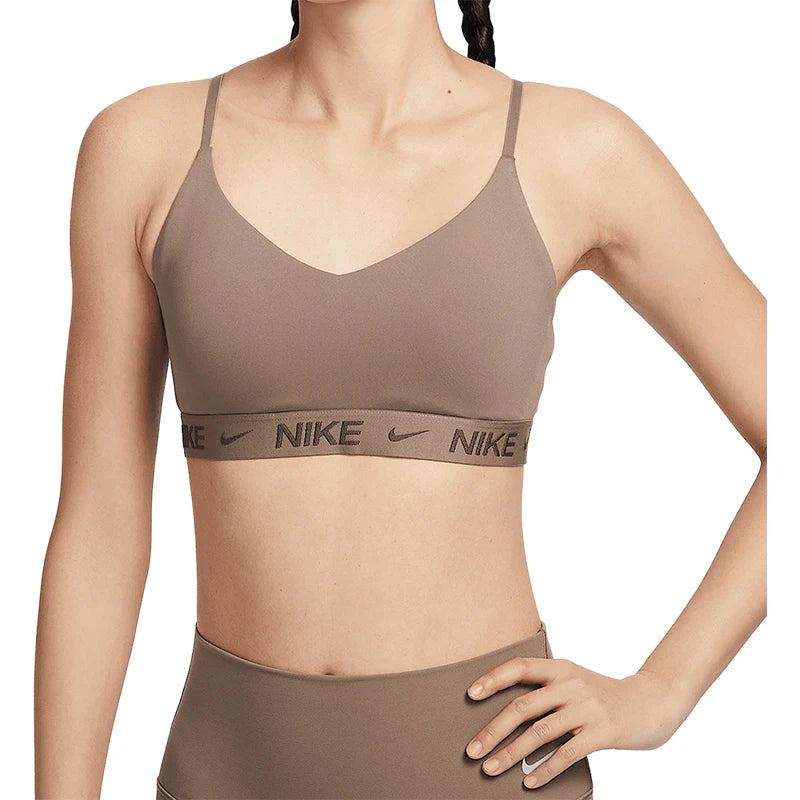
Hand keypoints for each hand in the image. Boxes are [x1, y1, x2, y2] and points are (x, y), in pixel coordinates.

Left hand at [464, 655, 684, 788]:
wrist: (652, 703)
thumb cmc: (603, 695)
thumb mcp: (575, 681)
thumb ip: (547, 690)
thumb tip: (504, 714)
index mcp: (561, 668)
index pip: (520, 667)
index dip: (493, 679)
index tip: (470, 695)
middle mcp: (571, 684)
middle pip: (523, 706)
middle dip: (493, 730)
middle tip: (472, 750)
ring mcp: (587, 708)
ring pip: (540, 732)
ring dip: (511, 753)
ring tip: (490, 769)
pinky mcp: (603, 732)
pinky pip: (567, 753)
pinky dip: (544, 769)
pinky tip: (528, 783)